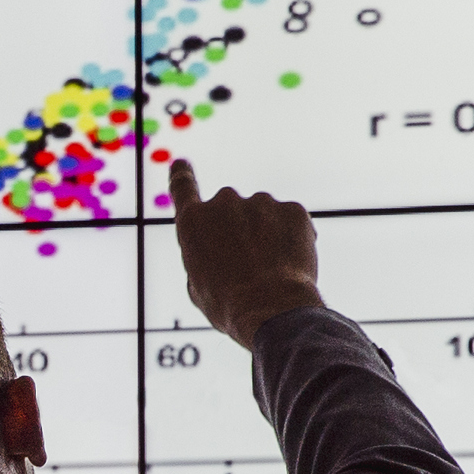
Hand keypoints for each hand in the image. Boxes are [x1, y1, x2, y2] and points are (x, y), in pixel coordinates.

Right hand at [169, 156, 326, 345]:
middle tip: (248, 264)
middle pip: (230, 210)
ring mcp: (261, 202)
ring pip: (263, 216)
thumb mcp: (198, 286)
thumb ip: (204, 257)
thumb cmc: (228, 306)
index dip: (182, 175)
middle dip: (239, 230)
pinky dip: (291, 238)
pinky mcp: (292, 209)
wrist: (271, 309)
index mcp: (194, 222)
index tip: (181, 164)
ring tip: (270, 270)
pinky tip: (289, 265)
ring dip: (266, 235)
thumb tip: (219, 251)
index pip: (183, 188)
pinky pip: (290, 221)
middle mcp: (224, 202)